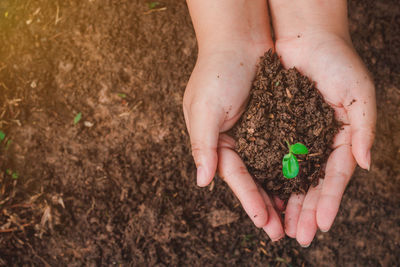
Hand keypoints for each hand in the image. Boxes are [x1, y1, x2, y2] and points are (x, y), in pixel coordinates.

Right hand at [183, 43, 283, 239]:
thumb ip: (202, 146)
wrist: (239, 39)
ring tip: (291, 217)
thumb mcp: (204, 109)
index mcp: (214, 142)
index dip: (249, 200)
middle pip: (251, 179)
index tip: (264, 223)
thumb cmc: (217, 72)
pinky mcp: (269, 123)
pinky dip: (287, 168)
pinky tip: (299, 184)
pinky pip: (279, 151)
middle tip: (281, 233)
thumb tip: (202, 182)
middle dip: (265, 206)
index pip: (233, 177)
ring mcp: (252, 133)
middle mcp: (232, 142)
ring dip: (278, 192)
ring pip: (267, 169)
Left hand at [275, 33, 375, 245]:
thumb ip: (364, 129)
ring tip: (280, 227)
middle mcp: (318, 142)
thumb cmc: (337, 61)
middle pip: (311, 183)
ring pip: (289, 176)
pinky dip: (268, 177)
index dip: (329, 201)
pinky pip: (271, 156)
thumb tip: (365, 164)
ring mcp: (296, 136)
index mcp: (341, 137)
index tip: (321, 224)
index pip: (335, 176)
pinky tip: (264, 196)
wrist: (305, 37)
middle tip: (298, 237)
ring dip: (286, 202)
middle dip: (305, 210)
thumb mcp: (359, 93)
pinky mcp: (275, 127)